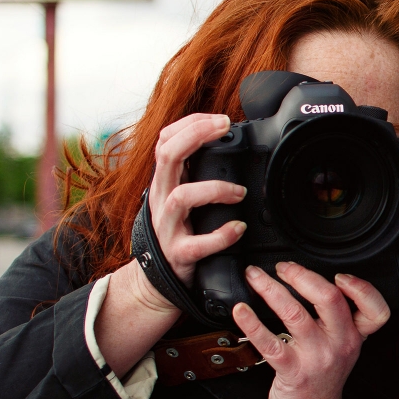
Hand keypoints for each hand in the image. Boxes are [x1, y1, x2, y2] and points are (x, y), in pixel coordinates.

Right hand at [148, 113, 248, 286]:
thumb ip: (196, 173)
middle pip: (167, 156)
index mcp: (165, 182)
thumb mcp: (181, 196)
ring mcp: (168, 226)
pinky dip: (221, 236)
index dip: (190, 124)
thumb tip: (226, 146)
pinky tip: (238, 229)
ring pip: (182, 197)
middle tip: (224, 128)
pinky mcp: (179, 253)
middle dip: (195, 136)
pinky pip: (198, 244)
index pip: (166, 141)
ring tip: (240, 193)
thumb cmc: (178, 230)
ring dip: (215, 189)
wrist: (158, 279)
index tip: (220, 119)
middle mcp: (162, 199)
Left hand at [231, 262, 390, 398]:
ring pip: (295, 314)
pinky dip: (251, 323)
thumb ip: (338, 319)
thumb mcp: (342, 348)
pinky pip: (269, 343)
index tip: (339, 275)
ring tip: (255, 276)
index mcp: (354, 336)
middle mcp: (340, 345)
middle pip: (330, 299)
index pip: (375, 310)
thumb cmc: (321, 380)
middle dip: (301, 275)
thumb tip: (312, 281)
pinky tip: (240, 311)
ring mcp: (317, 358)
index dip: (361, 288)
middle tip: (282, 266)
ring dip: (270, 289)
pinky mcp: (292, 372)